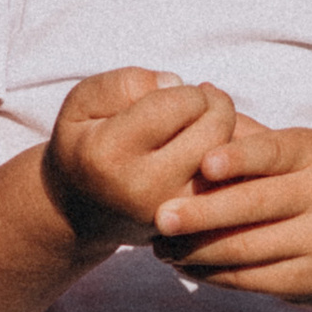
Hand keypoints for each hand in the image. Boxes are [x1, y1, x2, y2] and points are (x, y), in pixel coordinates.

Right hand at [44, 68, 240, 247]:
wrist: (80, 213)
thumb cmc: (85, 145)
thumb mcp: (83, 102)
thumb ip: (126, 82)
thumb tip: (175, 83)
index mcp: (110, 153)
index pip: (181, 104)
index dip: (186, 90)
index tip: (172, 96)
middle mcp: (143, 188)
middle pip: (214, 129)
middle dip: (213, 106)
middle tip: (198, 105)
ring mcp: (171, 213)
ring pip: (230, 159)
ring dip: (224, 135)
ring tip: (201, 126)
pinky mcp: (190, 228)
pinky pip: (231, 186)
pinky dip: (229, 165)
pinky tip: (208, 153)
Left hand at [151, 119, 311, 306]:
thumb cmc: (309, 186)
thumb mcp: (292, 154)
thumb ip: (246, 132)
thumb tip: (199, 95)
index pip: (272, 152)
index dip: (239, 158)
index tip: (203, 165)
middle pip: (255, 204)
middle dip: (203, 213)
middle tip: (159, 217)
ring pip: (248, 247)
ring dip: (197, 250)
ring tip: (160, 248)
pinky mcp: (310, 280)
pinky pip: (252, 278)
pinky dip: (213, 274)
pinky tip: (185, 267)